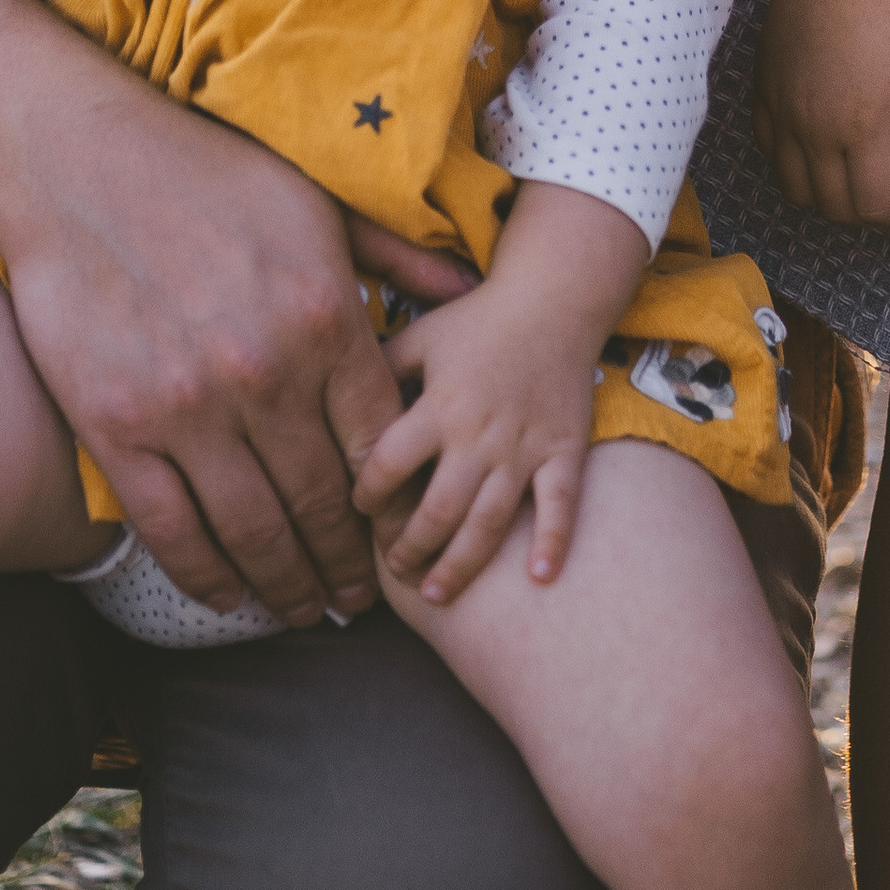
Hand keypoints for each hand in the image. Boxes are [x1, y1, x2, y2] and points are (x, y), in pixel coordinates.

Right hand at [0, 95, 401, 626]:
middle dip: (348, 564)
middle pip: (322, 502)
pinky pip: (172, 530)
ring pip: (254, 531)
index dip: (394, 504)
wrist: (81, 165)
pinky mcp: (118, 431)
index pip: (379, 443)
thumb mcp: (320, 204)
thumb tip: (468, 289)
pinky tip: (227, 595)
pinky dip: (205, 576)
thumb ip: (397, 256)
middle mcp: (265, 374)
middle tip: (359, 600)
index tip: (399, 536)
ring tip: (303, 611)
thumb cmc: (210, 176)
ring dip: (286, 585)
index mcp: (323, 318)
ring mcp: (188, 410)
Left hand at [355, 181, 647, 598]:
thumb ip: (379, 369)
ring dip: (460, 565)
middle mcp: (478, 434)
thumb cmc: (480, 318)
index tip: (358, 509)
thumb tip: (325, 391)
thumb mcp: (422, 336)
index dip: (365, 497)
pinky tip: (539, 578)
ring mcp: (524, 447)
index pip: (387, 466)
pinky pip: (561, 504)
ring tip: (436, 593)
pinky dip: (552, 543)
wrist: (556, 296)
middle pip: (436, 511)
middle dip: (409, 550)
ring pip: (489, 522)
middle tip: (394, 570)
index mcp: (439, 406)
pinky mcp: (564, 450)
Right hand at [754, 0, 889, 227]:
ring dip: (834, 196)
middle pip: (837, 206)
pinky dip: (796, 164)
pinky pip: (770, 147)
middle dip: (878, 211)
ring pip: (796, 186)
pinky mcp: (766, 82)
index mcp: (863, 125)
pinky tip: (826, 142)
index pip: (878, 207)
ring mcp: (783, 105)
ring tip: (869, 169)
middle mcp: (814, 126)